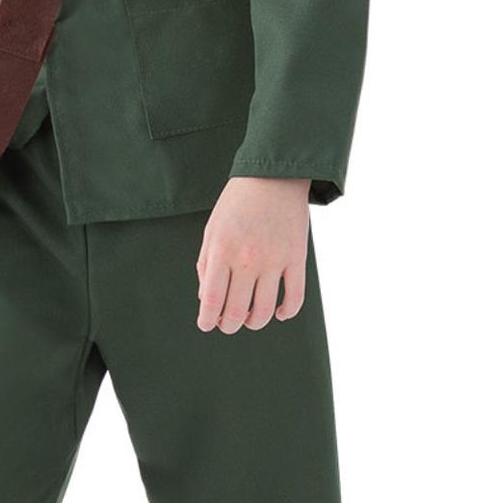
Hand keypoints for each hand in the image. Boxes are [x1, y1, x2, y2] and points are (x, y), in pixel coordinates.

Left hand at [196, 177, 311, 331]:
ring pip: (265, 311)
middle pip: (237, 311)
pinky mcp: (297, 258)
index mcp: (222, 251)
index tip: (206, 324)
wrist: (273, 177)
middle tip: (226, 325)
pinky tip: (280, 314)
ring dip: (255, 323)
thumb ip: (205, 264)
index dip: (207, 319)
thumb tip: (206, 299)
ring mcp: (274, 260)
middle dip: (228, 325)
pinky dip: (287, 312)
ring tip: (250, 320)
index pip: (212, 299)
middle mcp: (247, 259)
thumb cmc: (237, 203)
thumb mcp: (212, 229)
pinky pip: (295, 297)